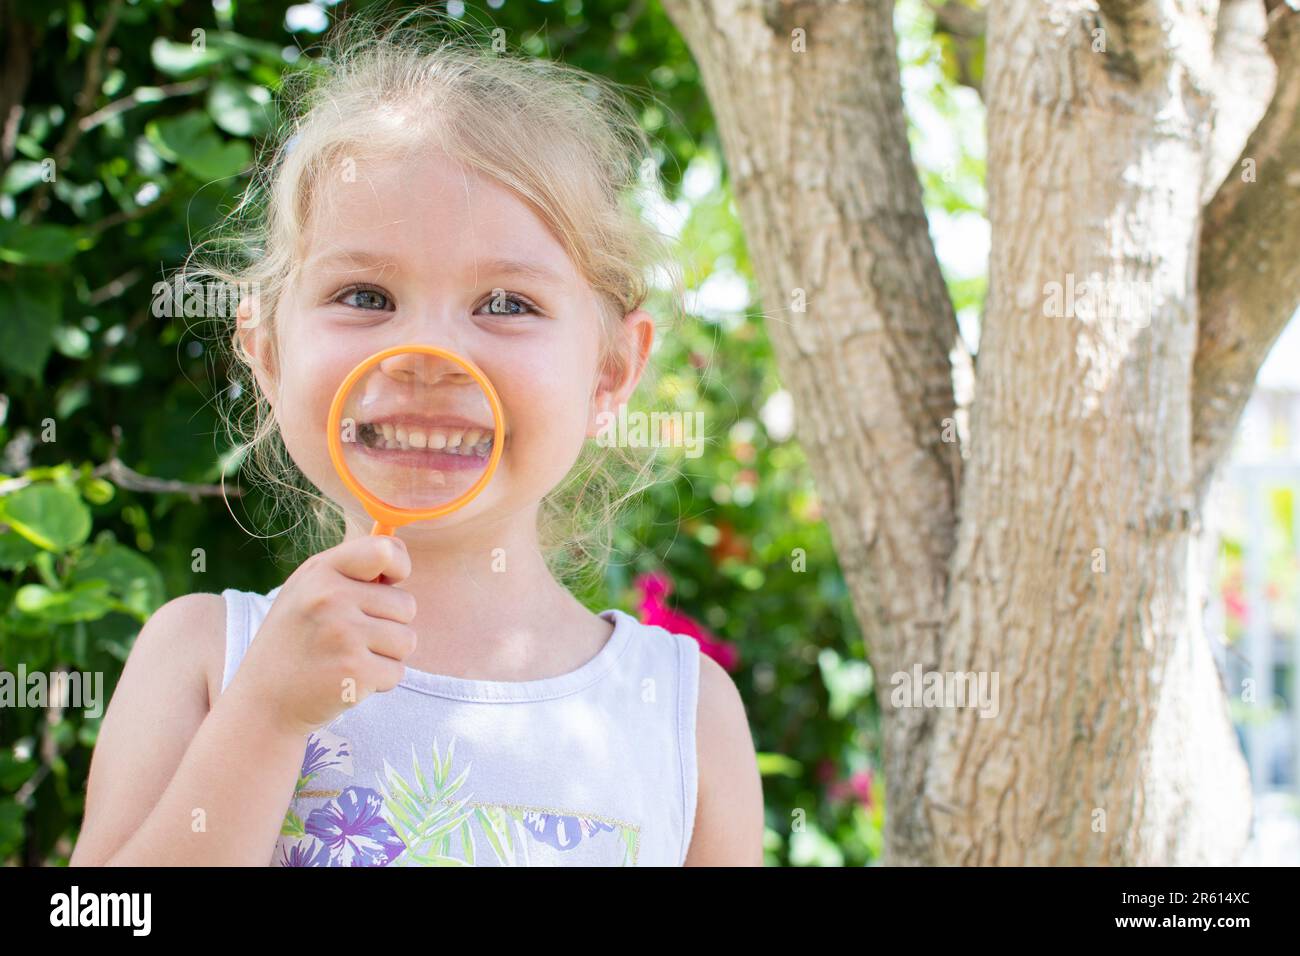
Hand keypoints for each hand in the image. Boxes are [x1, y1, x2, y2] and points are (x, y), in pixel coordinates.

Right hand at [230, 535, 417, 736]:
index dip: (399, 566)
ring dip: (386, 655)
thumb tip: (399, 560)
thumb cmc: (295, 640)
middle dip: (388, 624)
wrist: (263, 702)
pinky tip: (347, 679)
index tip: (390, 582)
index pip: (385, 550)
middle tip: (351, 638)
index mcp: (321, 572)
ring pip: (406, 640)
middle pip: (406, 605)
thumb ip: (350, 570)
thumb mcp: (308, 591)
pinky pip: (397, 671)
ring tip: (348, 658)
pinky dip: (379, 681)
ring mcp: (344, 635)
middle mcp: (332, 598)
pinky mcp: (355, 672)